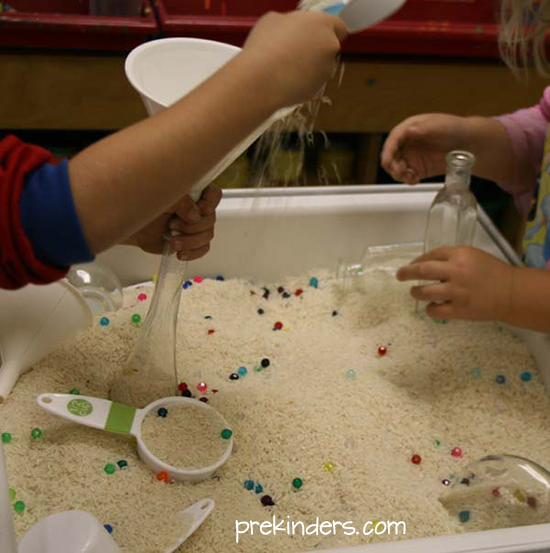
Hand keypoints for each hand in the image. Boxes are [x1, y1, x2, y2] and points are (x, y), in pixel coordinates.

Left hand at [123, 185, 221, 260]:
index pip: (214, 194)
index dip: (210, 203)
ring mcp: (196, 226)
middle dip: (192, 227)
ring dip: (191, 241)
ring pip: (207, 235)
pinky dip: (193, 253)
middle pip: (211, 219)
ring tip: (173, 241)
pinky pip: (203, 248)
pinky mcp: (192, 241)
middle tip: (173, 225)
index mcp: (193, 193)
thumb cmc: (146, 206)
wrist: (136, 226)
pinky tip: (180, 253)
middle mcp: (198, 209)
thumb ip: (181, 202)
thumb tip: (195, 215)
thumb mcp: (163, 198)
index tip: (199, 209)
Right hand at [241, 11, 347, 108]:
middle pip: (329, 47)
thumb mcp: (273, 20)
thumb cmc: (265, 46)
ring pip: (322, 67)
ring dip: (310, 67)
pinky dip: (303, 82)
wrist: (261, 80)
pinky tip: (286, 81)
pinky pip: (312, 83)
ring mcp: (326, 70)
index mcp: (322, 23)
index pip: (339, 27)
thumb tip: (291, 29)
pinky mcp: (317, 89)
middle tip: (296, 52)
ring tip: (287, 68)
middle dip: (317, 50)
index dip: (329, 31)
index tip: (318, 36)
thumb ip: (291, 22)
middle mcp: (329, 46)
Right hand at [381, 114, 469, 183]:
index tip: (388, 161)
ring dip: (398, 174)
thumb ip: (423, 128)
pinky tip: (415, 180)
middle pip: (390, 156)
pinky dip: (407, 180)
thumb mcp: (439, 126)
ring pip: (395, 168)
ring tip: (409, 176)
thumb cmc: (454, 129)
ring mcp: (411, 156)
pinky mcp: (417, 168)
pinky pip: (406, 176)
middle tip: (400, 171)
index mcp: (409, 128)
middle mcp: (406, 143)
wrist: (468, 143)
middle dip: (391, 165)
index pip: (393, 140)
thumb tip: (409, 130)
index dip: (388, 151)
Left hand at [396, 246, 513, 320]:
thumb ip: (451, 257)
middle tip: (399, 275)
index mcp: (459, 255)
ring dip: (416, 292)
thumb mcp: (472, 255)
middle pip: (422, 270)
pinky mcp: (459, 310)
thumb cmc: (491, 272)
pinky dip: (429, 309)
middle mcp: (456, 272)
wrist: (510, 292)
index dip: (417, 260)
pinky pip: (435, 310)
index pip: (431, 255)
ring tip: (414, 292)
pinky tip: (431, 307)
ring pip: (425, 292)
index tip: (412, 265)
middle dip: (406, 272)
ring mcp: (456, 292)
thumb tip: (425, 263)